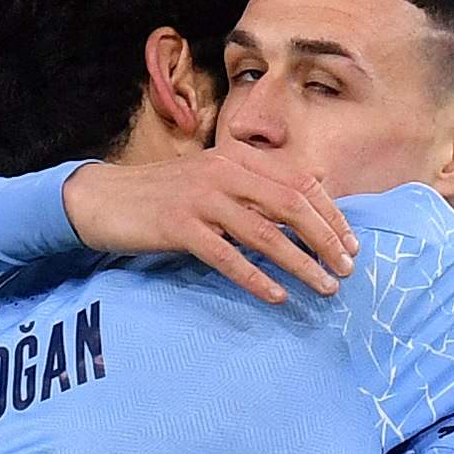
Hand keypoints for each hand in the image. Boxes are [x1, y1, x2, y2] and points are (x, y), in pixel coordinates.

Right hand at [62, 144, 354, 305]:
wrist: (103, 199)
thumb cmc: (162, 196)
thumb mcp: (211, 181)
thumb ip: (252, 188)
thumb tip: (307, 195)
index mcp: (238, 158)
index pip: (300, 182)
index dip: (331, 214)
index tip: (351, 243)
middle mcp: (225, 172)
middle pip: (291, 205)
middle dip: (326, 239)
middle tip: (348, 269)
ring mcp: (202, 199)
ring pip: (265, 233)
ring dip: (301, 263)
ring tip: (324, 287)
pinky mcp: (179, 227)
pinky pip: (227, 256)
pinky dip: (255, 277)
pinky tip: (277, 295)